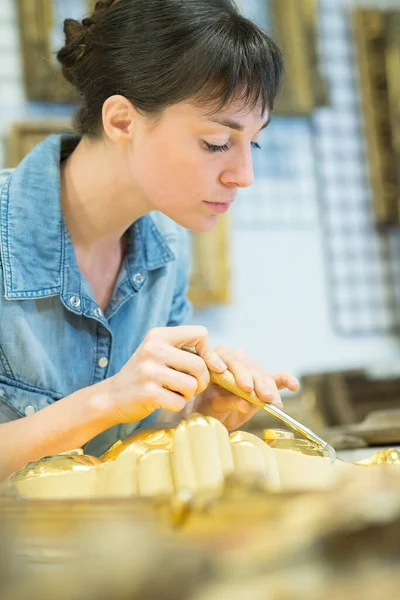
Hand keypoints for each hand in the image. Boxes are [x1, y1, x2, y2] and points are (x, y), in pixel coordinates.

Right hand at [105, 326, 225, 423]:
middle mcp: (154, 349)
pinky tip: (165, 402)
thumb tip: (221, 365)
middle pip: (200, 365)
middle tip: (192, 387)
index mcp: (159, 335)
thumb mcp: (160, 353)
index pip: (201, 334)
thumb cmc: (145, 375)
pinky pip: (180, 402)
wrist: (111, 396)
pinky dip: (177, 405)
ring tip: (176, 393)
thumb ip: (187, 352)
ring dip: (189, 394)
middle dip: (202, 381)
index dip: (209, 352)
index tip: (208, 366)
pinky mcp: (148, 392)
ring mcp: (150, 371)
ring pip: (192, 385)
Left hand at [192, 346, 298, 430]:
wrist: (211, 415)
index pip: (227, 357)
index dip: (237, 371)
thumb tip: (245, 403)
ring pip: (261, 374)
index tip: (244, 386)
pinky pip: (276, 378)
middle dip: (256, 382)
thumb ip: (227, 401)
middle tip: (262, 396)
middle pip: (247, 366)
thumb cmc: (206, 406)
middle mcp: (234, 360)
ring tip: (273, 402)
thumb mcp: (212, 405)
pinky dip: (286, 380)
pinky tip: (294, 385)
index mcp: (216, 359)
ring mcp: (250, 370)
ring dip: (269, 388)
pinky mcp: (262, 382)